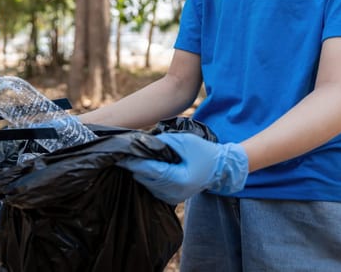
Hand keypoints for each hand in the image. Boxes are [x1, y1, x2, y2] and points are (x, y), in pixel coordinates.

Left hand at [117, 132, 247, 204]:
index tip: (120, 155)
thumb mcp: (185, 141)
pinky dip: (147, 178)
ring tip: (130, 160)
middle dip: (134, 166)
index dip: (134, 162)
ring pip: (146, 184)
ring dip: (139, 172)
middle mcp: (174, 192)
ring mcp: (173, 198)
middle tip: (121, 155)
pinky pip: (153, 188)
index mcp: (179, 179)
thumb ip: (163, 142)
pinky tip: (142, 168)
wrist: (220, 168)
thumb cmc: (204, 152)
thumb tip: (142, 142)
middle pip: (146, 178)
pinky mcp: (171, 198)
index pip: (151, 170)